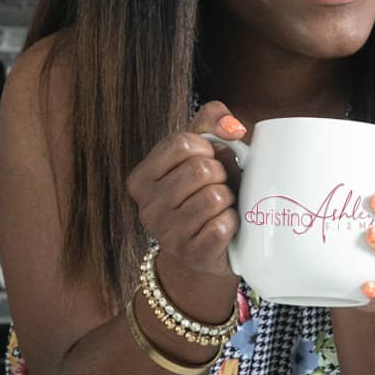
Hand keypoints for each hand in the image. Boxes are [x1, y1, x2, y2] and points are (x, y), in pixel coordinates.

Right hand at [125, 101, 245, 278]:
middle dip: (221, 173)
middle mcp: (147, 207)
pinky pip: (223, 226)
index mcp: (141, 178)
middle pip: (202, 169)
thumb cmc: (204, 191)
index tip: (209, 158)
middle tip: (219, 185)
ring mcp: (167, 234)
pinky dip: (233, 222)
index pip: (181, 143)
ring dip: (229, 199)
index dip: (206, 147)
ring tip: (222, 206)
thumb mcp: (201, 151)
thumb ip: (212, 119)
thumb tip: (233, 128)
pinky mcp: (192, 255)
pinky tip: (224, 226)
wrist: (206, 250)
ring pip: (215, 197)